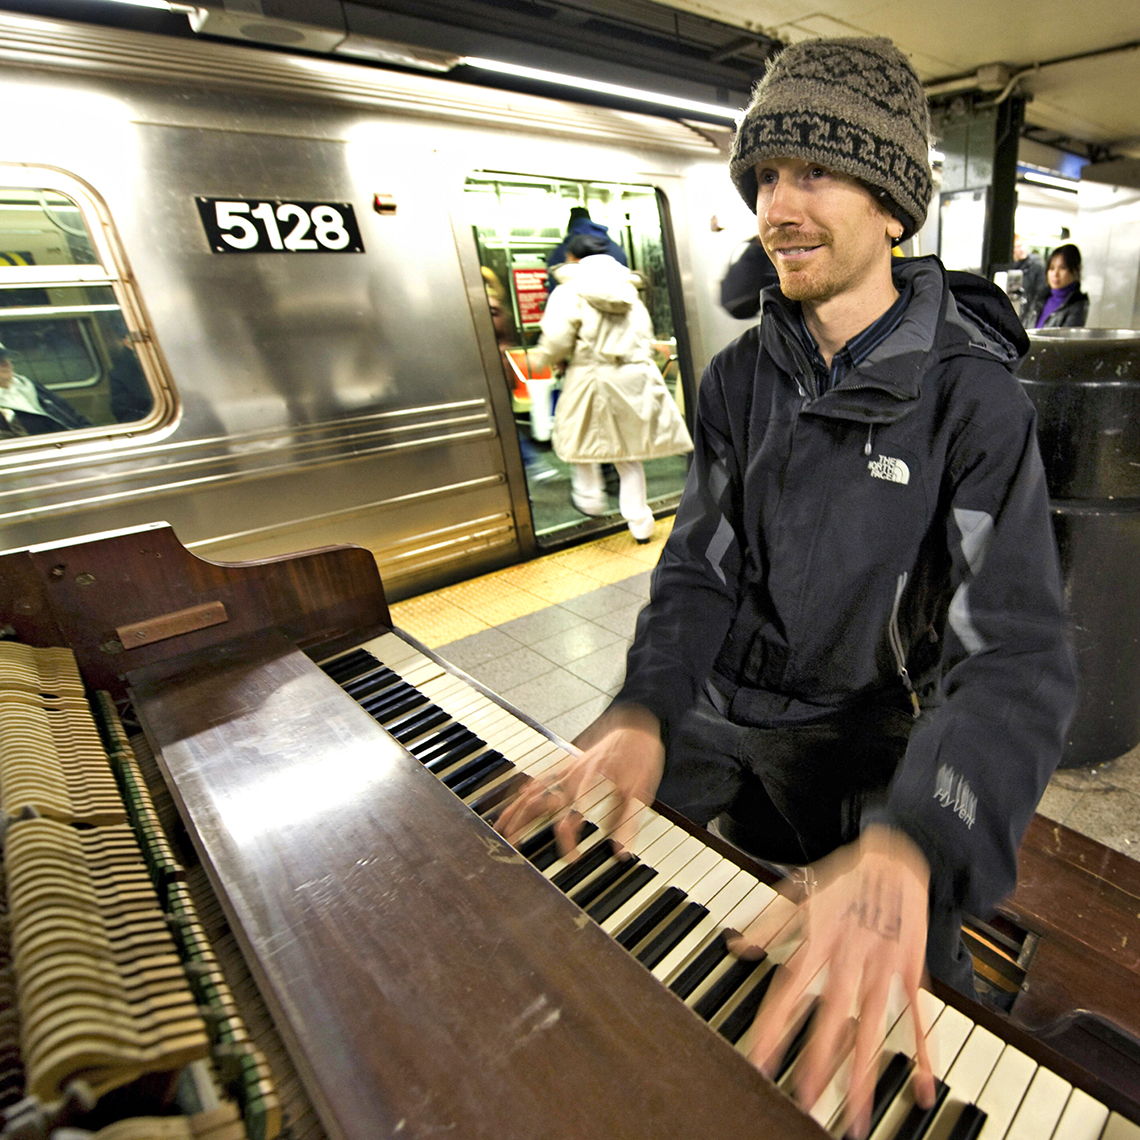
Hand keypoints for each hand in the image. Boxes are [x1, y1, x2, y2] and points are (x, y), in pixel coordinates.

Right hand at [494, 708, 663, 859]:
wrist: (636, 728)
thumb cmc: (639, 758)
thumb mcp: (641, 792)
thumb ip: (627, 823)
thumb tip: (620, 852)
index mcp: (591, 781)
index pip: (571, 817)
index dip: (568, 841)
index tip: (569, 859)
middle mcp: (574, 775)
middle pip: (541, 801)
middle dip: (522, 823)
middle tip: (509, 845)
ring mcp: (568, 769)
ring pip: (535, 789)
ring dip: (517, 807)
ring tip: (502, 826)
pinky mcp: (569, 765)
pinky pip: (542, 777)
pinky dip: (527, 789)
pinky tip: (519, 798)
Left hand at [744, 826, 935, 1138]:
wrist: (893, 858)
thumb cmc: (842, 879)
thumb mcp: (796, 893)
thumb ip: (766, 924)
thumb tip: (735, 947)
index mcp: (818, 940)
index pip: (789, 989)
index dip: (773, 1024)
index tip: (759, 1058)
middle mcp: (849, 956)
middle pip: (831, 1015)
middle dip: (818, 1059)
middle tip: (805, 1099)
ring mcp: (882, 965)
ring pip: (872, 1025)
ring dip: (864, 1069)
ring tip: (857, 1110)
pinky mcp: (911, 970)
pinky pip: (917, 1017)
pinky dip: (923, 1053)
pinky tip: (922, 1088)